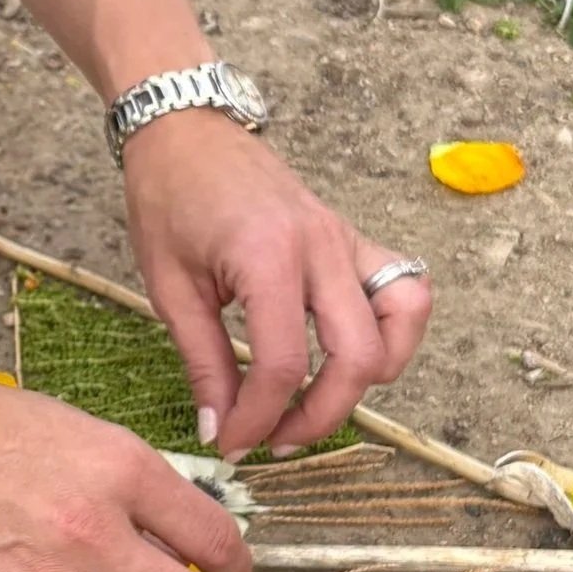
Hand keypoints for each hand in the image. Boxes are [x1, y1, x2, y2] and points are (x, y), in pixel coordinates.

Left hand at [119, 109, 431, 460]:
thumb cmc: (167, 196)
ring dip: (372, 374)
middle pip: (355, 356)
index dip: (259, 418)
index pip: (283, 364)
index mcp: (267, 255)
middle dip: (320, 415)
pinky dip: (394, 329)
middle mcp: (321, 245)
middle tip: (275, 437)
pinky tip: (352, 352)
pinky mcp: (352, 236)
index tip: (232, 443)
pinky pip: (405, 286)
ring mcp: (345, 237)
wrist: (183, 129)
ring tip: (322, 396)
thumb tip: (219, 429)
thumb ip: (203, 362)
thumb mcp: (169, 286)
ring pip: (401, 320)